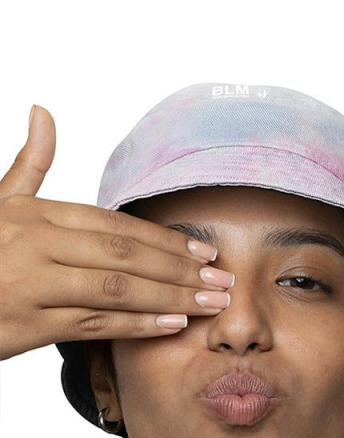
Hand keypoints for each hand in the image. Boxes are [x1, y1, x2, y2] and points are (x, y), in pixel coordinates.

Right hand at [0, 106, 234, 360]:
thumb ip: (29, 163)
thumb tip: (43, 110)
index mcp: (36, 214)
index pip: (116, 225)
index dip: (165, 239)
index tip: (205, 250)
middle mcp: (36, 245)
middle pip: (125, 256)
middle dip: (180, 269)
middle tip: (224, 280)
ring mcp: (32, 286)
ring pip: (117, 291)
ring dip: (171, 297)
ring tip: (210, 303)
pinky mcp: (27, 326)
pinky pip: (93, 324)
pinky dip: (137, 325)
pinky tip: (172, 325)